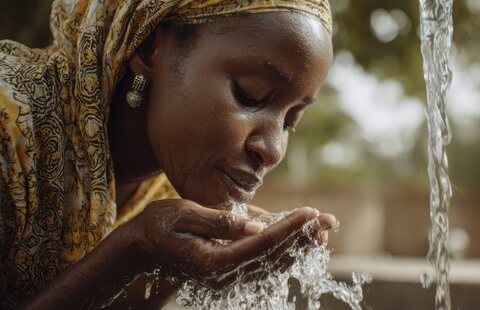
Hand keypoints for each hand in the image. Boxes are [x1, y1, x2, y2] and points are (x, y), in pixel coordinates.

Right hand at [126, 199, 331, 288]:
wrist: (139, 251)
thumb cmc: (157, 227)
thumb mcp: (182, 215)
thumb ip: (219, 222)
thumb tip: (255, 227)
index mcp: (214, 261)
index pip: (262, 245)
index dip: (289, 229)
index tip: (311, 213)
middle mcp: (224, 275)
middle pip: (274, 257)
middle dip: (304, 237)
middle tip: (329, 220)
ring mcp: (227, 278)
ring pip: (273, 263)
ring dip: (300, 246)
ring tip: (323, 229)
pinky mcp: (229, 273)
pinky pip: (263, 263)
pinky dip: (285, 251)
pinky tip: (301, 239)